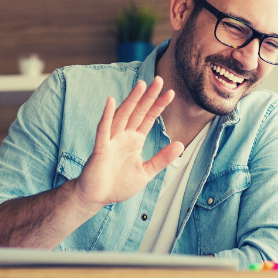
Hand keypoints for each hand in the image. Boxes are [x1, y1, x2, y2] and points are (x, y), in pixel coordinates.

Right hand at [70, 78, 183, 210]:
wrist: (97, 198)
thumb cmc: (118, 184)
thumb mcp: (147, 171)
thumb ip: (162, 158)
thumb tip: (180, 144)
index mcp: (135, 140)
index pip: (149, 118)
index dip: (159, 105)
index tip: (171, 93)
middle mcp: (123, 136)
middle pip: (138, 112)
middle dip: (148, 96)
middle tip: (160, 80)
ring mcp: (111, 140)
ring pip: (123, 115)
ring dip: (131, 100)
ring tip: (141, 84)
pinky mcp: (100, 148)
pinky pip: (103, 129)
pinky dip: (107, 116)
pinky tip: (110, 101)